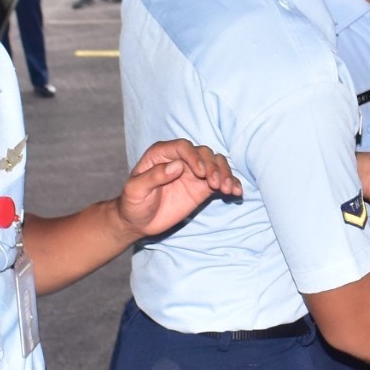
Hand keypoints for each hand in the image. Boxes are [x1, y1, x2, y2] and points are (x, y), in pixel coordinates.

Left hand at [116, 140, 239, 237]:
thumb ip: (153, 176)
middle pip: (204, 153)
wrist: (139, 221)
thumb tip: (177, 166)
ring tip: (228, 189)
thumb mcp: (135, 190)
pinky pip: (221, 180)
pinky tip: (237, 192)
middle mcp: (181, 159)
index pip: (183, 148)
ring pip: (216, 164)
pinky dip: (231, 184)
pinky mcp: (203, 186)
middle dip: (213, 166)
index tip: (201, 172)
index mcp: (162, 154)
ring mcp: (194, 172)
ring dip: (225, 174)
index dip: (194, 157)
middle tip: (216, 184)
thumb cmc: (133, 203)